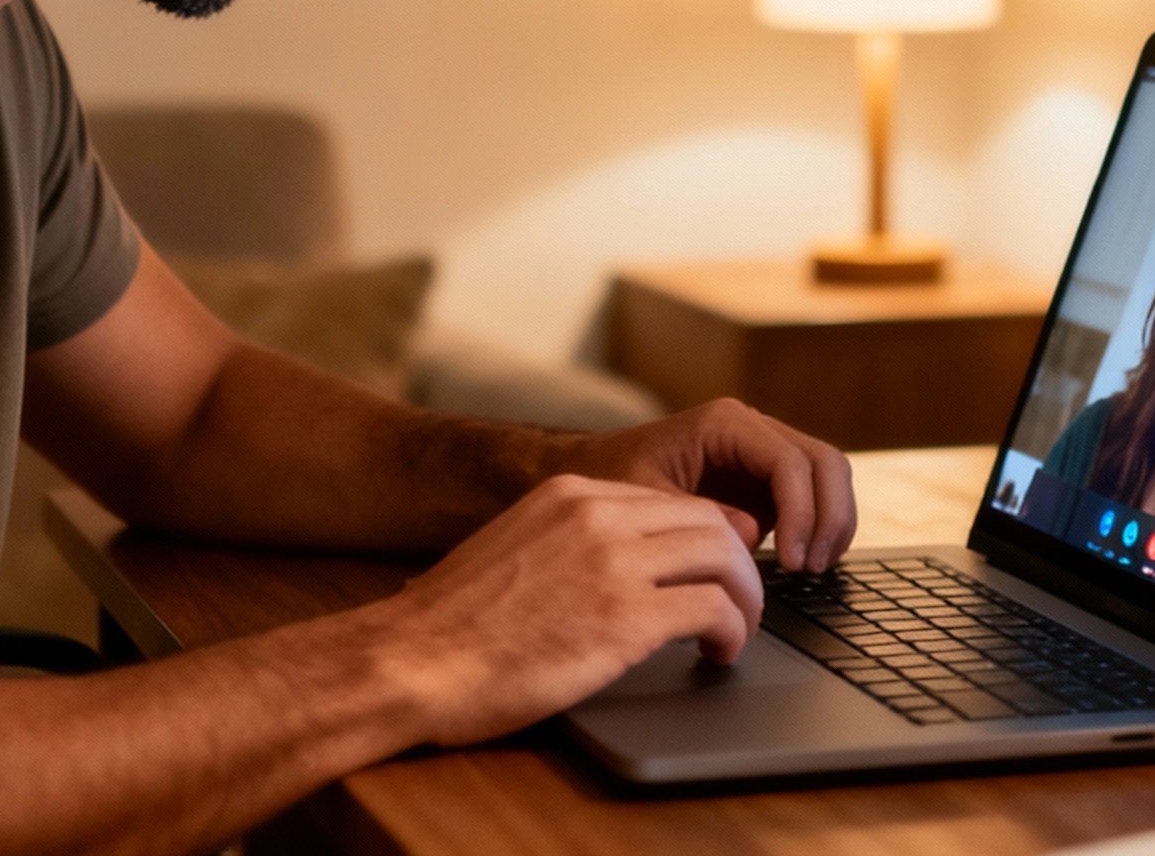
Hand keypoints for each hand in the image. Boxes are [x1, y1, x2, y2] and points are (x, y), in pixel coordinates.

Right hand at [378, 474, 762, 744]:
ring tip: (735, 633)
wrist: (409, 661)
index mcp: (568, 494)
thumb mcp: (510, 552)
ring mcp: (614, 562)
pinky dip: (731, 633)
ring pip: (726, 558)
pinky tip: (715, 654)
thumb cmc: (447, 628)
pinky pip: (713, 610)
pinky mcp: (626, 617)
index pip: (670, 501)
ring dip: (745, 599)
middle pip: (711, 520)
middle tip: (739, 605)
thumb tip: (602, 574)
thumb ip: (563, 546)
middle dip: (740, 565)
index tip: (714, 570)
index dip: (704, 539)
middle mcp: (597, 514)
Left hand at [558, 399, 856, 571]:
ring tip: (811, 569)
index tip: (791, 561)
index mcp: (725, 424)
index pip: (789, 461)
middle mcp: (753, 429)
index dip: (801, 512)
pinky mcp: (768, 482)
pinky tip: (806, 564)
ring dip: (831, 524)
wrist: (594, 476)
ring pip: (830, 477)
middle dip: (827, 517)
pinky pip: (815, 497)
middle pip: (825, 462)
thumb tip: (751, 534)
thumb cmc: (610, 483)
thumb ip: (696, 516)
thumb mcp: (643, 502)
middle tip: (809, 568)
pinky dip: (821, 529)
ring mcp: (765, 454)